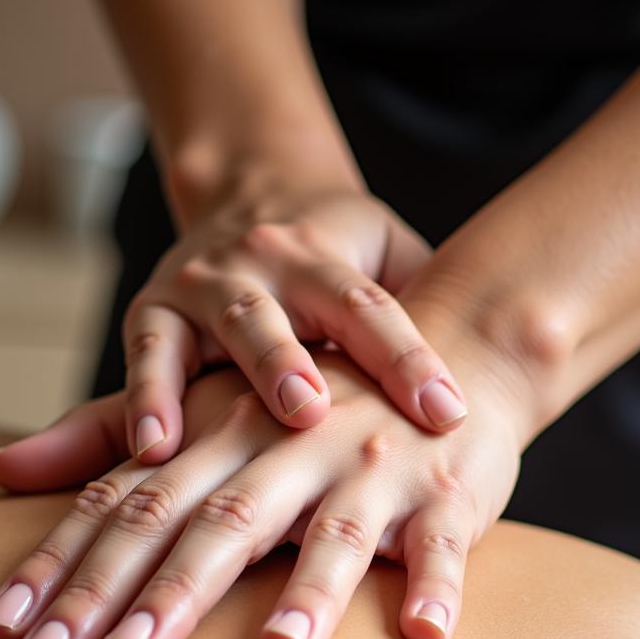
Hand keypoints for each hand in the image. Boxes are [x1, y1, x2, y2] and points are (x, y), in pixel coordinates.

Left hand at [0, 348, 518, 638]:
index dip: (68, 569)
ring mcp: (369, 469)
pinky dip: (439, 583)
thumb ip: (107, 437)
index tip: (10, 637)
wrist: (442, 349)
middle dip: (153, 595)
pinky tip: (426, 635)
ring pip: (333, 530)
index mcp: (219, 438)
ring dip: (311, 590)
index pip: (130, 505)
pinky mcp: (446, 493)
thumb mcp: (207, 415)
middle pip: (213, 523)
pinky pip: (444, 542)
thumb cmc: (310, 400)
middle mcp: (286, 451)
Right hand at [49, 185, 468, 464]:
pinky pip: (146, 356)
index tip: (447, 415)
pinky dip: (145, 398)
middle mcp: (263, 265)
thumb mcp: (389, 260)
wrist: (254, 189)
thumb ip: (425, 311)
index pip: (372, 309)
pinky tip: (151, 449)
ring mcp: (202, 284)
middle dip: (288, 365)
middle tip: (310, 413)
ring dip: (197, 385)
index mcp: (328, 258)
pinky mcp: (155, 310)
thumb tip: (494, 388)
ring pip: (211, 331)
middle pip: (279, 317)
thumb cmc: (336, 254)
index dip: (408, 359)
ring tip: (204, 440)